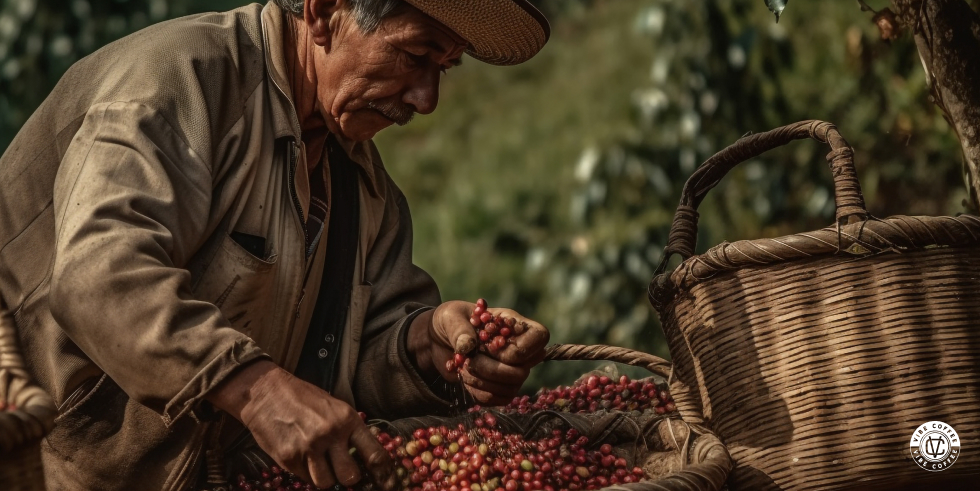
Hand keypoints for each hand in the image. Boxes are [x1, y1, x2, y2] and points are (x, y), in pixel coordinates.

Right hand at [206, 360, 396, 489]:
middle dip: (348, 478)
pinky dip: (306, 473)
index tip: (381, 480)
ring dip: (325, 477)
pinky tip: (302, 457)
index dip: (380, 472)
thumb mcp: (334, 408)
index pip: (374, 454)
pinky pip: (305, 478)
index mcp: (347, 420)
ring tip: (319, 463)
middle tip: (342, 470)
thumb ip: (349, 431)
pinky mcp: (289, 458)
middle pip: (350, 476)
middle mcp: (331, 434)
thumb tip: (365, 457)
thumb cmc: (303, 399)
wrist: (266, 393)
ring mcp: (309, 447)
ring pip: (326, 483)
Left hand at [408, 301, 550, 404]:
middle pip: (523, 370)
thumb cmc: (450, 322)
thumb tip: (468, 346)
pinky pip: (497, 399)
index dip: (520, 349)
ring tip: (464, 366)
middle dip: (491, 369)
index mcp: (514, 325)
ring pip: (511, 388)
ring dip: (482, 380)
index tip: (493, 347)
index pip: (540, 337)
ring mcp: (512, 371)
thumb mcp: (449, 316)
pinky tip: (466, 377)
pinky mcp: (500, 388)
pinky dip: (477, 391)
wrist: (439, 341)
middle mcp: (519, 349)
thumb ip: (458, 328)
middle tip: (470, 359)